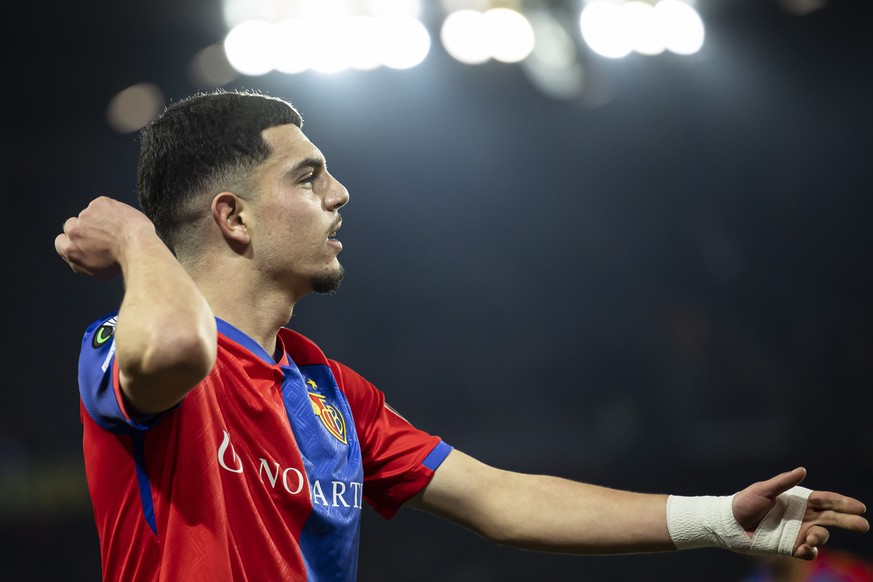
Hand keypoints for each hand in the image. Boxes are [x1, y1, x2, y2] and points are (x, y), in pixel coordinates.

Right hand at [55, 196, 154, 279]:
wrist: (138, 247)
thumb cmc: (122, 263)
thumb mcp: (97, 273)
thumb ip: (81, 263)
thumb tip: (79, 257)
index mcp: (69, 249)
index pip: (62, 241)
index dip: (74, 241)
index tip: (86, 242)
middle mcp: (73, 230)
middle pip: (72, 225)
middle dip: (85, 229)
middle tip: (104, 235)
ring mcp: (86, 215)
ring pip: (90, 215)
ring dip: (101, 220)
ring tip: (119, 231)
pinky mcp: (99, 204)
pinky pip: (103, 206)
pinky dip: (112, 211)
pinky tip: (123, 221)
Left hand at [732, 467, 868, 559]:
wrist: (729, 523)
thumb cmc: (744, 503)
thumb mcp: (763, 490)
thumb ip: (783, 482)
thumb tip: (803, 470)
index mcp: (799, 500)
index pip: (825, 501)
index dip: (842, 503)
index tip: (859, 507)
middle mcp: (802, 517)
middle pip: (831, 518)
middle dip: (848, 521)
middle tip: (863, 524)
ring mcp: (797, 532)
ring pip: (821, 535)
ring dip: (821, 537)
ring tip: (813, 538)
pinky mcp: (789, 547)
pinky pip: (807, 552)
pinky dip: (810, 551)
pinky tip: (806, 548)